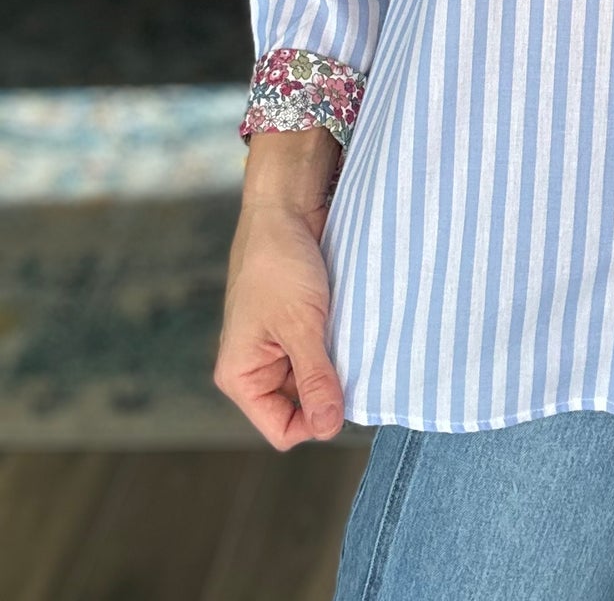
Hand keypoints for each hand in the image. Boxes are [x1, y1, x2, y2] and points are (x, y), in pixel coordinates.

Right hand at [214, 135, 344, 449]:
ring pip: (315, 377)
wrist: (285, 207)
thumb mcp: (301, 325)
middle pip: (301, 406)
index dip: (316, 418)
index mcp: (240, 375)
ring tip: (347, 333)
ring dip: (336, 362)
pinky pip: (322, 351)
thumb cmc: (280, 264)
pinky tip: (350, 324)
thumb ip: (315, 378)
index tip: (343, 387)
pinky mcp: (298, 324)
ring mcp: (278, 345)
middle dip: (328, 387)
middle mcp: (256, 366)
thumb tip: (329, 427)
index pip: (283, 429)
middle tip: (349, 354)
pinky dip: (338, 342)